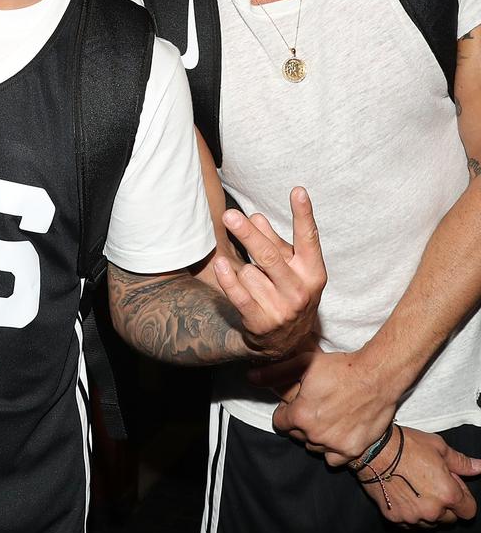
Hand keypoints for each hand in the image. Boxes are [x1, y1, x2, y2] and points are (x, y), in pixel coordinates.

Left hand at [212, 187, 325, 359]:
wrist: (285, 342)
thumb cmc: (288, 290)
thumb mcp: (290, 266)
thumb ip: (274, 241)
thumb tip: (256, 216)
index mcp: (313, 272)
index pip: (309, 238)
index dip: (304, 214)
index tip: (297, 191)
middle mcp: (301, 290)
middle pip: (269, 255)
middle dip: (247, 234)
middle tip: (229, 215)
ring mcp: (282, 309)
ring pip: (249, 272)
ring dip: (243, 270)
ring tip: (251, 280)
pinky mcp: (262, 322)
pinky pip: (239, 294)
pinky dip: (228, 279)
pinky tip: (220, 265)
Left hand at [253, 348, 395, 463]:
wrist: (376, 377)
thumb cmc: (340, 368)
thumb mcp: (304, 363)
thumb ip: (275, 373)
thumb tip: (250, 378)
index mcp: (300, 415)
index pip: (280, 421)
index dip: (287, 410)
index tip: (297, 402)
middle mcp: (315, 435)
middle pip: (296, 435)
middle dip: (301, 423)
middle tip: (315, 406)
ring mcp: (334, 446)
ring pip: (314, 447)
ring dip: (316, 436)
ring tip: (328, 416)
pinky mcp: (352, 451)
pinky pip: (334, 458)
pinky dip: (333, 448)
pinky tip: (339, 431)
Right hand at [355, 426, 480, 526]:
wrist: (372, 448)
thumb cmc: (404, 445)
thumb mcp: (438, 447)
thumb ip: (461, 462)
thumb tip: (478, 466)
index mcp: (447, 494)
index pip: (469, 510)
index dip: (462, 496)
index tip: (451, 484)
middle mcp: (432, 511)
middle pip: (450, 518)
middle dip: (445, 504)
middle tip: (431, 482)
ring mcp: (413, 517)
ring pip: (429, 522)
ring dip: (427, 509)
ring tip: (414, 486)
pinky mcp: (395, 518)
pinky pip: (410, 522)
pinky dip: (410, 511)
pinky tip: (403, 492)